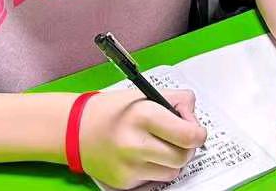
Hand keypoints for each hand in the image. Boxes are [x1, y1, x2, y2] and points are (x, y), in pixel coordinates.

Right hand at [79, 89, 206, 188]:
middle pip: (183, 157)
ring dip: (172, 160)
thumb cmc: (113, 110)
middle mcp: (135, 144)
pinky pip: (155, 180)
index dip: (198, 133)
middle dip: (187, 147)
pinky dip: (155, 169)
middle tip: (180, 138)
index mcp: (143, 115)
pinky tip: (144, 156)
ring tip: (159, 145)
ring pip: (172, 172)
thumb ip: (177, 101)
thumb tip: (194, 118)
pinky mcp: (124, 184)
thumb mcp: (146, 94)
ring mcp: (129, 168)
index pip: (188, 135)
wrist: (76, 130)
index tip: (197, 130)